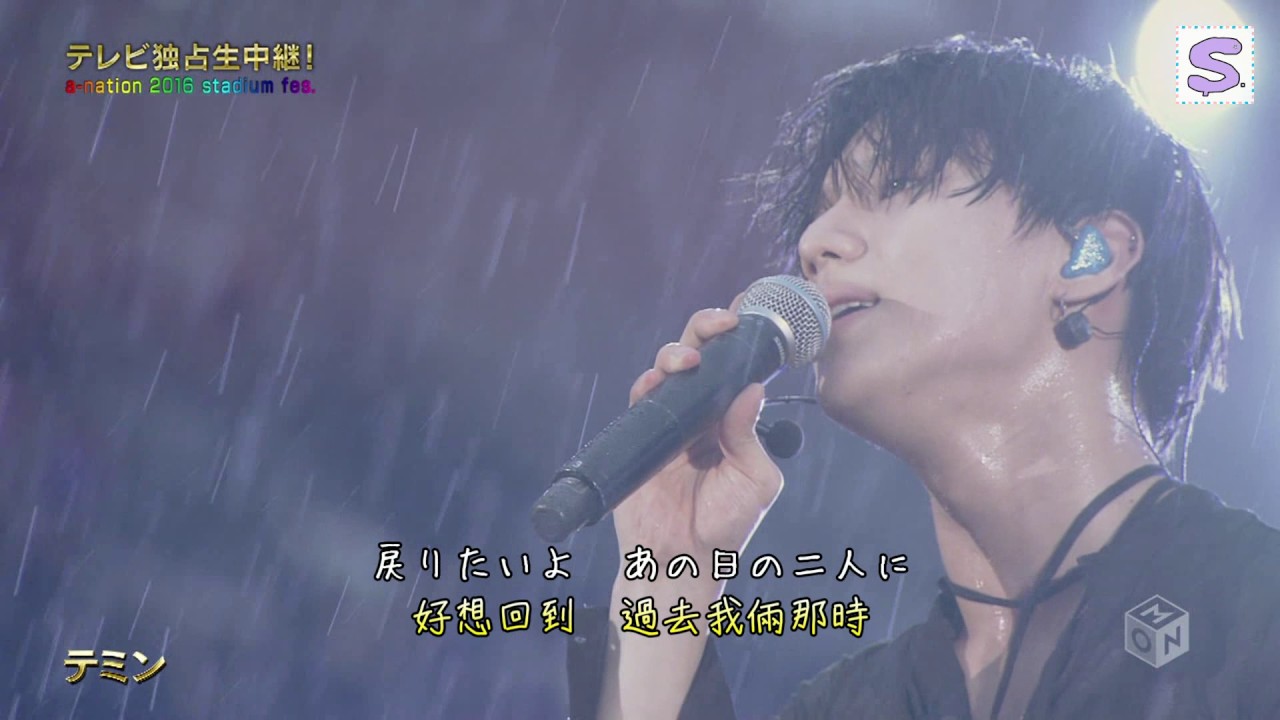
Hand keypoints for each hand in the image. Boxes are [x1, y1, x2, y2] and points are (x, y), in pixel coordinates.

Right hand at [613, 294, 784, 594]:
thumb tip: (751, 389)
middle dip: (705, 331)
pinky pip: (642, 400)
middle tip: (718, 325)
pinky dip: (648, 385)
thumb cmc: (725, 525)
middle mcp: (701, 415)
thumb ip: (748, 435)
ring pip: (668, 371)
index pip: (735, 369)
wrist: (682, 561)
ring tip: (687, 362)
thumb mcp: (754, 480)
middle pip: (700, 356)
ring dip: (676, 354)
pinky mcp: (642, 436)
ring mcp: (670, 423)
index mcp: (732, 420)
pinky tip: (658, 383)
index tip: (746, 322)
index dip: (738, 342)